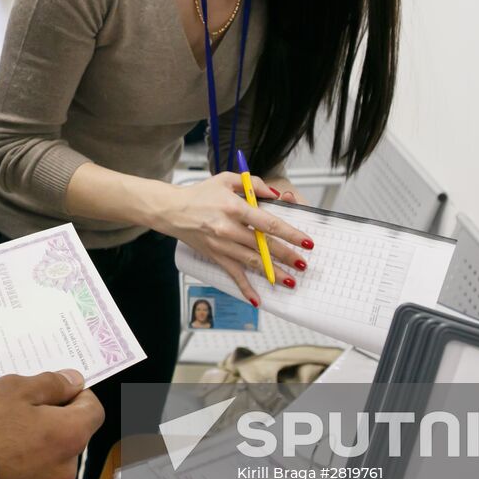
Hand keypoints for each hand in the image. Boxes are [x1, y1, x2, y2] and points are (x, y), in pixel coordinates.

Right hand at [0, 370, 103, 478]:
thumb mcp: (14, 388)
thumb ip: (52, 384)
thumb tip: (75, 382)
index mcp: (70, 435)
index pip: (95, 411)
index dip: (78, 396)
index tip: (54, 391)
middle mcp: (65, 469)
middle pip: (71, 438)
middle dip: (53, 423)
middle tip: (19, 412)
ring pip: (50, 461)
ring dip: (37, 448)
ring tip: (2, 438)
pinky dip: (21, 470)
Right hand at [156, 172, 314, 303]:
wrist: (172, 210)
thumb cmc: (200, 194)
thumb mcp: (226, 179)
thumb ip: (253, 184)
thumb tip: (275, 195)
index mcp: (234, 208)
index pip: (268, 223)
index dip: (290, 234)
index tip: (306, 241)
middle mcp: (228, 229)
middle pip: (264, 246)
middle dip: (287, 256)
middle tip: (303, 264)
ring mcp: (222, 245)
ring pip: (252, 262)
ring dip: (273, 272)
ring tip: (290, 280)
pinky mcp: (215, 256)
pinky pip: (233, 274)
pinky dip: (245, 288)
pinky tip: (257, 299)